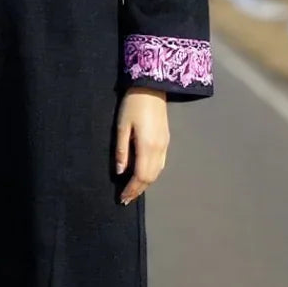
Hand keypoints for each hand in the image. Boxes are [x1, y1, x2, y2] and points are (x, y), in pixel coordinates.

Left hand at [115, 87, 169, 204]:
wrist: (151, 87)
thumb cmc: (132, 105)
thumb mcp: (122, 127)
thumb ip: (121, 151)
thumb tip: (120, 172)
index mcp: (147, 147)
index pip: (140, 176)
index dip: (132, 189)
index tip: (122, 197)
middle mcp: (159, 149)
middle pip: (151, 177)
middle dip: (138, 190)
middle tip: (126, 199)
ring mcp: (165, 145)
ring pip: (157, 172)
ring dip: (146, 184)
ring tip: (134, 191)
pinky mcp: (166, 140)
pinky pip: (161, 164)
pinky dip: (152, 174)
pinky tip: (144, 175)